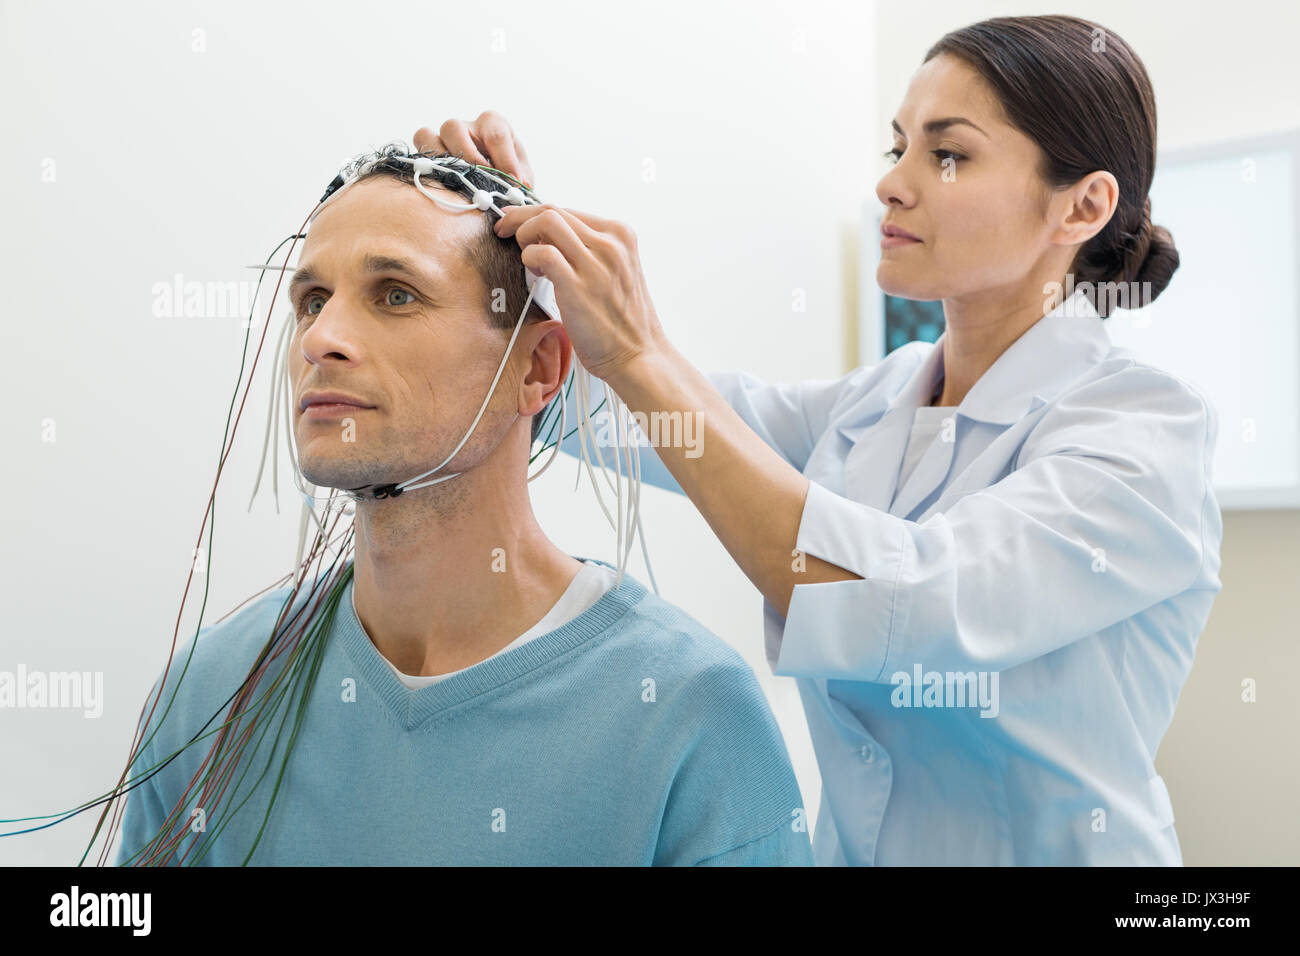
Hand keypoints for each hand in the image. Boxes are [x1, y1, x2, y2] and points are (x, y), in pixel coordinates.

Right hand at [413, 112, 533, 187]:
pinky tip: (443, 187)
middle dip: (465, 156)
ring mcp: (443, 140)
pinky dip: (425, 168)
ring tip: (456, 184)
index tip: (515, 182)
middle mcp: (466, 127)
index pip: (496, 134)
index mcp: (493, 125)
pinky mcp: (428, 154)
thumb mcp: (522, 176)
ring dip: (438, 162)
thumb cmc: (510, 178)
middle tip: (480, 181)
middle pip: (453, 128)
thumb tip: (520, 184)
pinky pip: (417, 154)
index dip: (505, 159)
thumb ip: (521, 177)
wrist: (495, 188)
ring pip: (426, 137)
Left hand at [494, 205, 668, 384]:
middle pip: (554, 210)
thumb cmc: (624, 321)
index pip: (568, 210)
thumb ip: (591, 251)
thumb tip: (550, 238)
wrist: (638, 355)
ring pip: (547, 221)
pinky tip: (533, 271)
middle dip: (520, 217)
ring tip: (524, 255)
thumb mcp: (616, 272)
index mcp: (621, 236)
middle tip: (506, 229)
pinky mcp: (578, 285)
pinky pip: (543, 253)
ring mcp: (596, 263)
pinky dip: (529, 256)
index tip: (519, 221)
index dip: (535, 213)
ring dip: (524, 233)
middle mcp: (611, 244)